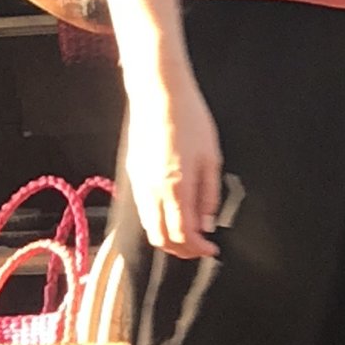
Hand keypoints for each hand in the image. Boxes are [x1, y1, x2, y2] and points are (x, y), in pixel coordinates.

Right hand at [126, 66, 222, 260]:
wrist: (159, 93)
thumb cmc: (190, 119)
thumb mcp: (211, 158)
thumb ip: (209, 195)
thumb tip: (207, 225)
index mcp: (176, 186)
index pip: (183, 235)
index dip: (198, 249)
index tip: (211, 250)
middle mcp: (153, 190)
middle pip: (161, 239)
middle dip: (181, 250)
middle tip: (200, 248)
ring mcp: (139, 184)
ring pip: (149, 227)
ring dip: (168, 238)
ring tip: (188, 234)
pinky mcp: (132, 175)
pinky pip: (143, 210)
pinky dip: (157, 222)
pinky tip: (173, 213)